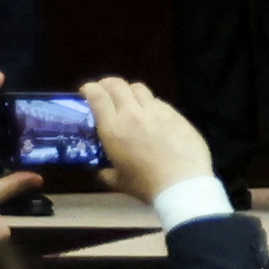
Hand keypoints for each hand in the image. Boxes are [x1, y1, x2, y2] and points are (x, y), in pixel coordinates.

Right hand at [81, 76, 213, 207]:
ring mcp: (158, 112)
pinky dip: (152, 104)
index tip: (86, 90)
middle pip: (118, 85)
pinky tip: (154, 115)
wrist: (182, 183)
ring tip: (130, 100)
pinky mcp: (177, 115)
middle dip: (108, 84)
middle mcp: (133, 114)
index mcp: (113, 128)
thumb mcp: (118, 181)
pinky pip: (160, 102)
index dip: (89, 88)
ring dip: (130, 91)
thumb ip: (107, 172)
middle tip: (105, 90)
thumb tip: (103, 171)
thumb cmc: (146, 184)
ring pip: (140, 88)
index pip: (97, 96)